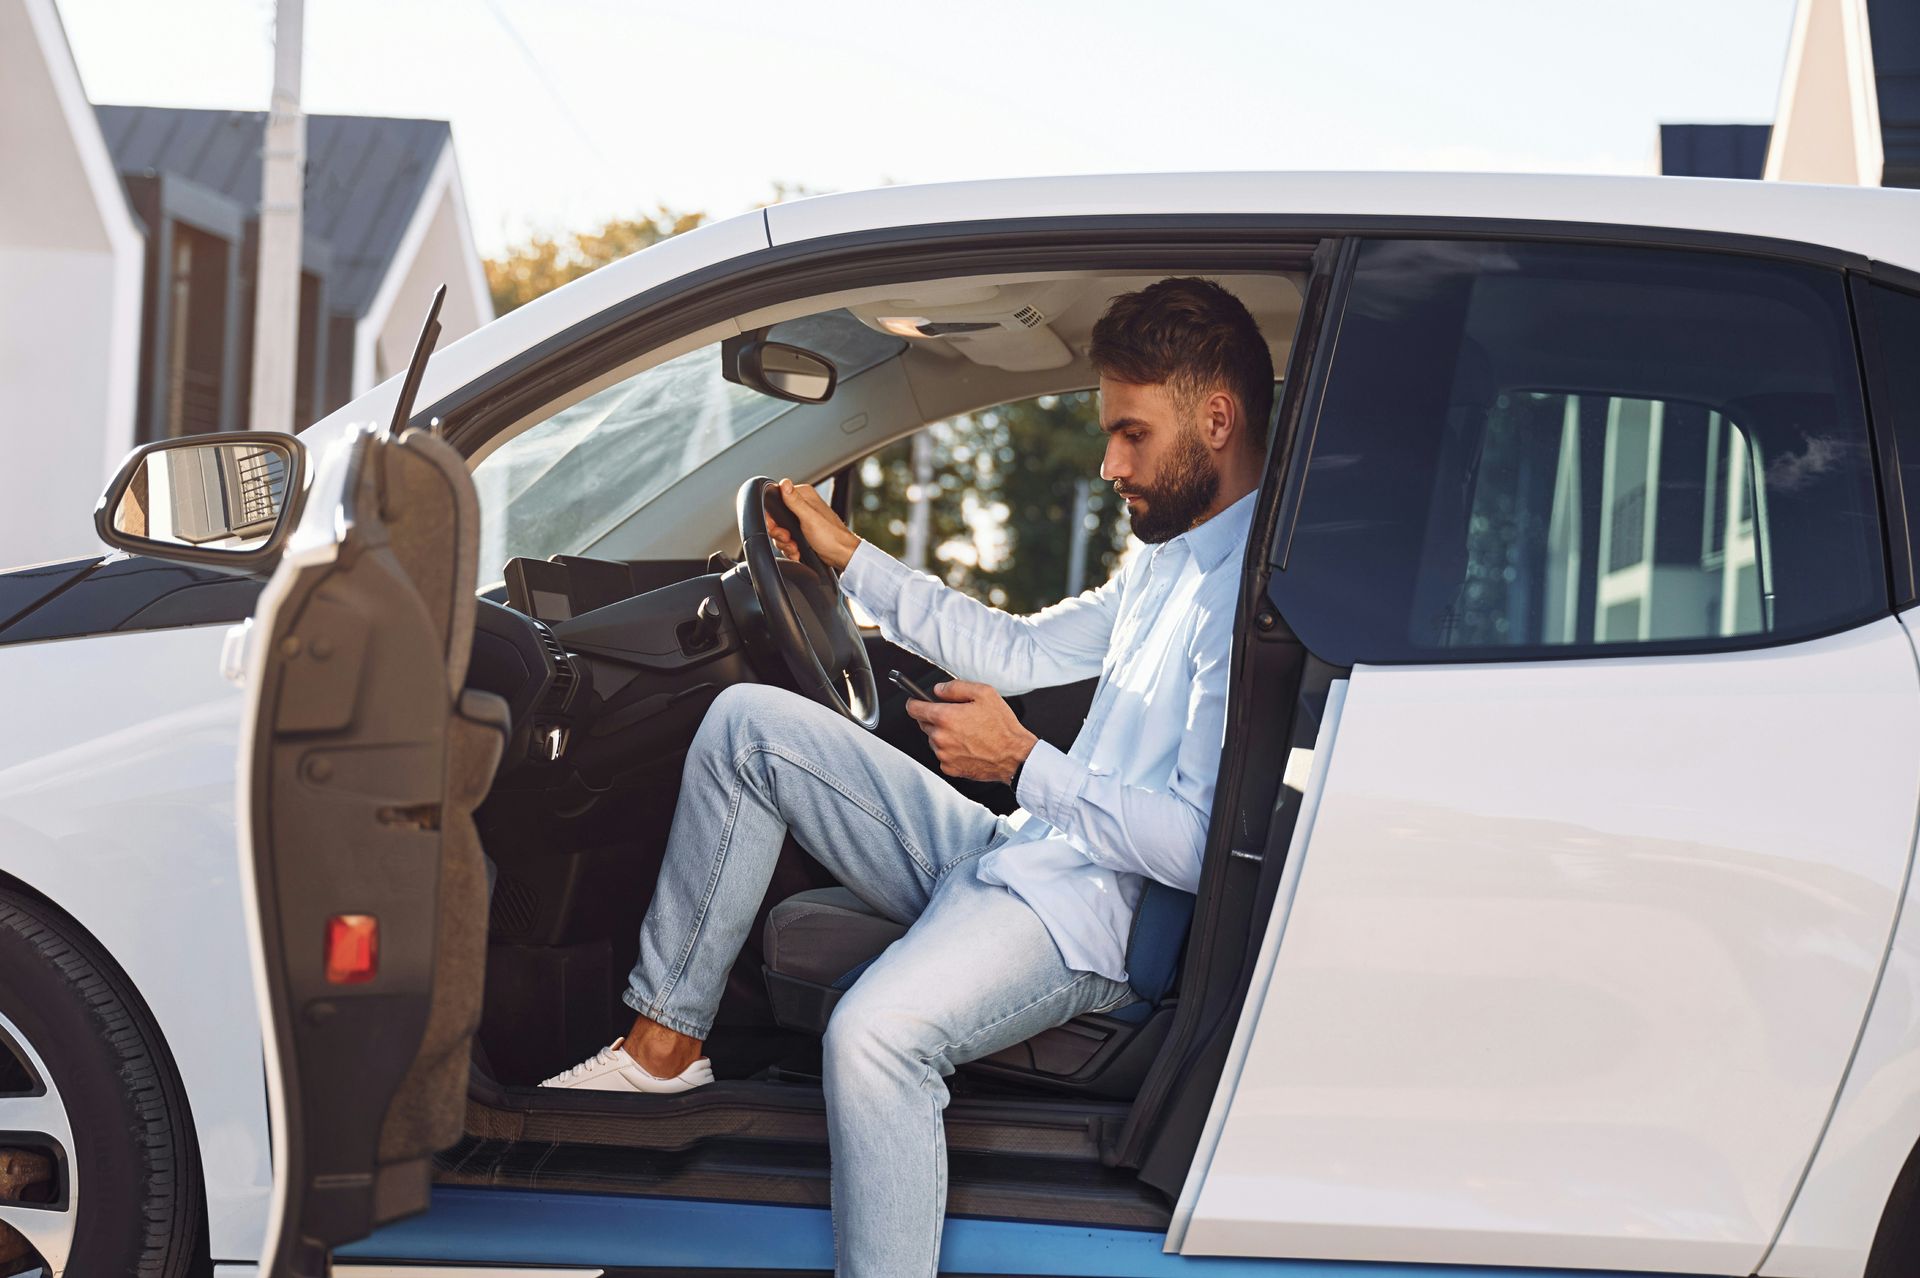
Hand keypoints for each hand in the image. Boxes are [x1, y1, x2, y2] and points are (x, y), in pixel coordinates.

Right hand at [765, 478, 861, 571]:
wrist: (841, 555)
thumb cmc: (831, 537)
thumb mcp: (809, 518)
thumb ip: (795, 501)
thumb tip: (784, 482)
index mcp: (804, 496)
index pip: (777, 499)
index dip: (772, 515)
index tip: (776, 526)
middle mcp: (802, 506)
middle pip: (776, 518)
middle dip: (779, 533)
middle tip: (788, 538)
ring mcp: (801, 520)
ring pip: (780, 531)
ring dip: (785, 543)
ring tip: (795, 547)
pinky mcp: (802, 533)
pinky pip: (786, 540)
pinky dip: (790, 548)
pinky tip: (797, 551)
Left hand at [905, 680, 1038, 783]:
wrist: (1014, 756)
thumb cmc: (1002, 727)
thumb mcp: (984, 693)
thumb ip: (956, 687)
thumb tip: (939, 689)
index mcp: (945, 717)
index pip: (914, 708)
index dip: (914, 702)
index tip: (915, 701)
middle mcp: (941, 737)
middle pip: (924, 724)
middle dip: (935, 718)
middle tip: (956, 716)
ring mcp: (944, 755)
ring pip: (933, 740)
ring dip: (943, 735)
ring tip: (966, 733)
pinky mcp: (950, 768)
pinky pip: (942, 755)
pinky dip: (950, 750)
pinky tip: (967, 746)